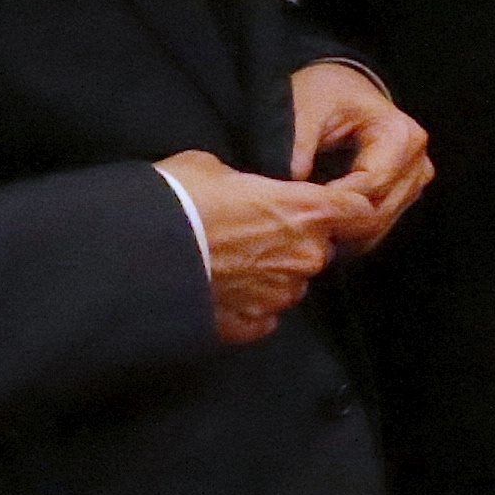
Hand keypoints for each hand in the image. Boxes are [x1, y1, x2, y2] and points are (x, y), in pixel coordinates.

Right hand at [158, 149, 379, 344]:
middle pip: (320, 250)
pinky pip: (261, 314)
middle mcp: (306, 257)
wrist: (134, 254)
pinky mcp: (251, 326)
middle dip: (295, 243)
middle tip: (251, 235)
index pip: (361, 212)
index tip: (332, 208)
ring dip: (270, 275)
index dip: (348, 209)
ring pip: (290, 284)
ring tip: (226, 264)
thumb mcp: (213, 168)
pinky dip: (246, 305)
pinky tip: (216, 291)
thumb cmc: (176, 199)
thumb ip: (249, 183)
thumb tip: (245, 191)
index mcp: (307, 212)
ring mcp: (281, 296)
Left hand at [288, 62, 430, 230]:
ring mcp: (416, 180)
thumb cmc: (327, 95)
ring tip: (305, 225)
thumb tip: (291, 180)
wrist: (344, 90)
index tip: (296, 206)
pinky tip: (323, 225)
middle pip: (381, 210)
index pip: (372, 185)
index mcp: (401, 135)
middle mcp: (418, 161)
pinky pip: (380, 223)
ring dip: (344, 230)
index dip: (334, 200)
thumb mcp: (306, 108)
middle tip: (295, 223)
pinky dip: (352, 230)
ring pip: (381, 223)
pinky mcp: (406, 193)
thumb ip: (299, 143)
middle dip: (338, 221)